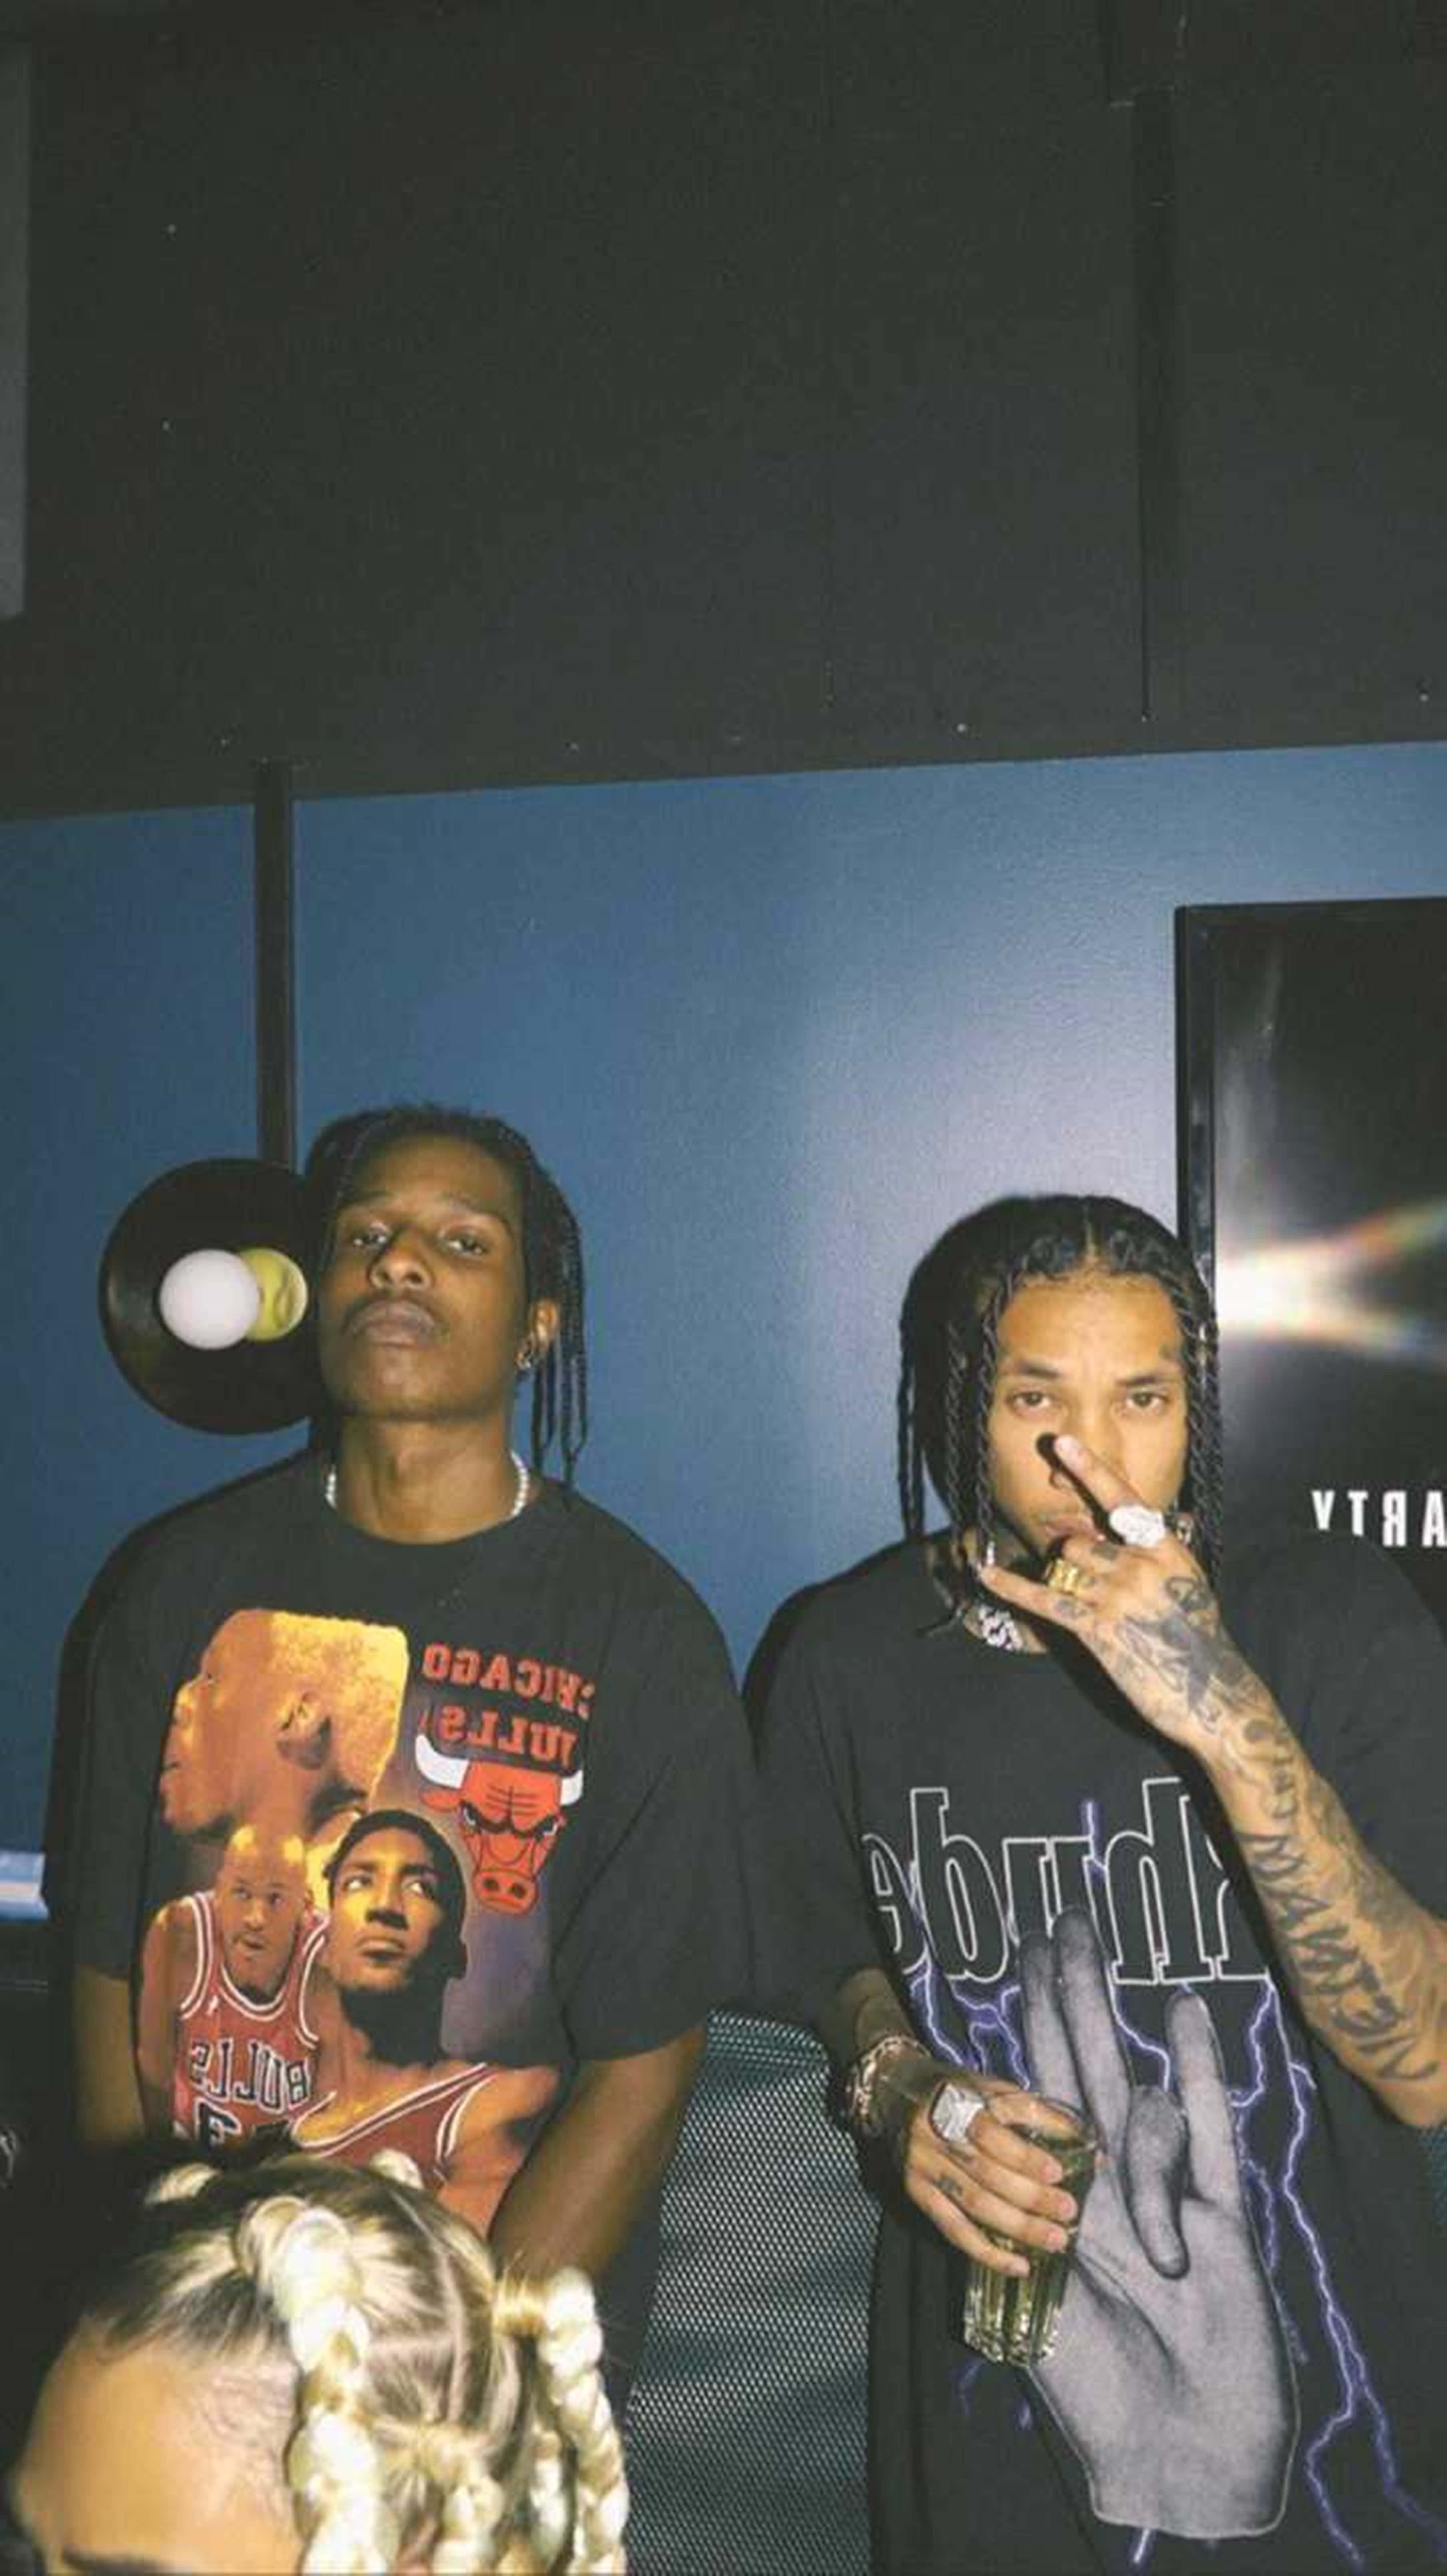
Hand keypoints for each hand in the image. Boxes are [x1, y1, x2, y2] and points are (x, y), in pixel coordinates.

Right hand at [879, 2049, 1085, 2278]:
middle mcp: (936, 2136)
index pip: (991, 2135)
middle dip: (1032, 2198)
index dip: (1024, 2157)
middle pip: (987, 2175)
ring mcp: (924, 2167)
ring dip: (1018, 2228)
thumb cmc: (957, 2091)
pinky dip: (986, 2253)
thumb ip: (1035, 2112)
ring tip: (1055, 2240)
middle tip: (1068, 2213)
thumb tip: (1086, 2143)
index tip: (1058, 2172)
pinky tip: (1018, 2266)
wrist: (895, 2091)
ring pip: (974, 2205)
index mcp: (956, 2104)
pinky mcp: (916, 2192)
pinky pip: (953, 2230)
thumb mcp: (992, 2087)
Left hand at [980, 1436, 1268, 1764]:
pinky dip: (1013, 1586)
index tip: (1064, 1444)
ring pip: (1064, 1566)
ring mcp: (1120, 1596)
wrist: (1213, 1693)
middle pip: (1078, 1540)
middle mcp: (1142, 1565)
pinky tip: (985, 1574)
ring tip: (1094, 1609)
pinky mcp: (1100, 1629)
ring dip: (1064, 1582)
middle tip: (1094, 1589)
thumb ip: (1149, 1555)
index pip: (1123, 1500)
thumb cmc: (1196, 1638)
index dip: (1091, 1471)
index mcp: (1167, 1549)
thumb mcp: (1186, 1583)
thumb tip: (1111, 1533)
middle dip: (1074, 1560)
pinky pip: (1045, 1599)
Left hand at [1024, 1909, 1295, 2538]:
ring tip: (1153, 2241)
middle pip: (1086, 2063)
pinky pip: (1208, 2129)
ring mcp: (1166, 2189)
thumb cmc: (1096, 2391)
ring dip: (1134, 2142)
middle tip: (1061, 1919)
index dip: (1027, 2024)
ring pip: (1140, 2104)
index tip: (1017, 1955)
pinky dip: (1198, 2070)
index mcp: (1058, 2193)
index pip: (1036, 2089)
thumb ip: (1001, 2235)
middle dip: (1071, 1992)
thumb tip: (951, 2170)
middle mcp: (1107, 2177)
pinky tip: (1185, 2013)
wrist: (1174, 2446)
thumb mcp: (1022, 2305)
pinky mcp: (1222, 2211)